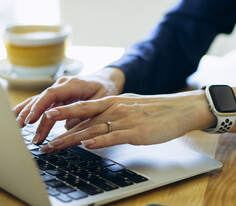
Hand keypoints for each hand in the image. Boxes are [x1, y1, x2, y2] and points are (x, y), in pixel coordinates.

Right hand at [13, 67, 124, 144]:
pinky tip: (18, 116)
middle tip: (34, 137)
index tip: (32, 119)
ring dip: (28, 113)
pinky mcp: (56, 95)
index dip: (41, 106)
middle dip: (35, 118)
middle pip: (44, 101)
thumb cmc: (105, 89)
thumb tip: (68, 126)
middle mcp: (62, 85)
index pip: (52, 94)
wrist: (105, 79)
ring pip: (39, 100)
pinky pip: (40, 101)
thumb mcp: (101, 100)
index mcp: (74, 84)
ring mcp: (58, 89)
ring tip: (19, 127)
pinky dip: (29, 108)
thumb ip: (86, 111)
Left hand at [39, 90, 215, 152]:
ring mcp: (126, 120)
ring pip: (93, 129)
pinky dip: (99, 141)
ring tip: (55, 147)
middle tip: (44, 139)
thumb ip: (114, 112)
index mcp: (115, 101)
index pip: (84, 107)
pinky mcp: (137, 132)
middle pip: (83, 119)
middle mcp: (117, 108)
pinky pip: (114, 136)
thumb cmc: (158, 109)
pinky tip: (87, 145)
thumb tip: (99, 123)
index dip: (64, 113)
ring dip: (72, 139)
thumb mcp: (132, 106)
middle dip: (61, 130)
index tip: (47, 118)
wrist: (180, 109)